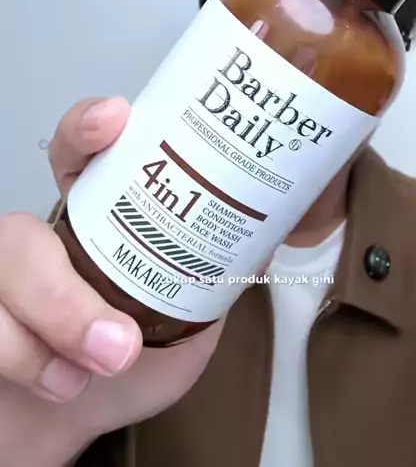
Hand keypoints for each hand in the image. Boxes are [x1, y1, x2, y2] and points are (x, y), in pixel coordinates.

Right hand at [0, 97, 222, 466]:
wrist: (80, 421)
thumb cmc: (129, 362)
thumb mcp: (186, 316)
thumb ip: (212, 279)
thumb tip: (266, 239)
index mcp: (89, 220)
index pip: (77, 156)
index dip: (87, 128)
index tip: (116, 117)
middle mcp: (38, 243)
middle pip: (20, 231)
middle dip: (61, 293)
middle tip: (117, 344)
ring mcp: (1, 285)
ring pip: (0, 281)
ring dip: (50, 339)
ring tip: (95, 373)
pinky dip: (26, 365)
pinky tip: (63, 385)